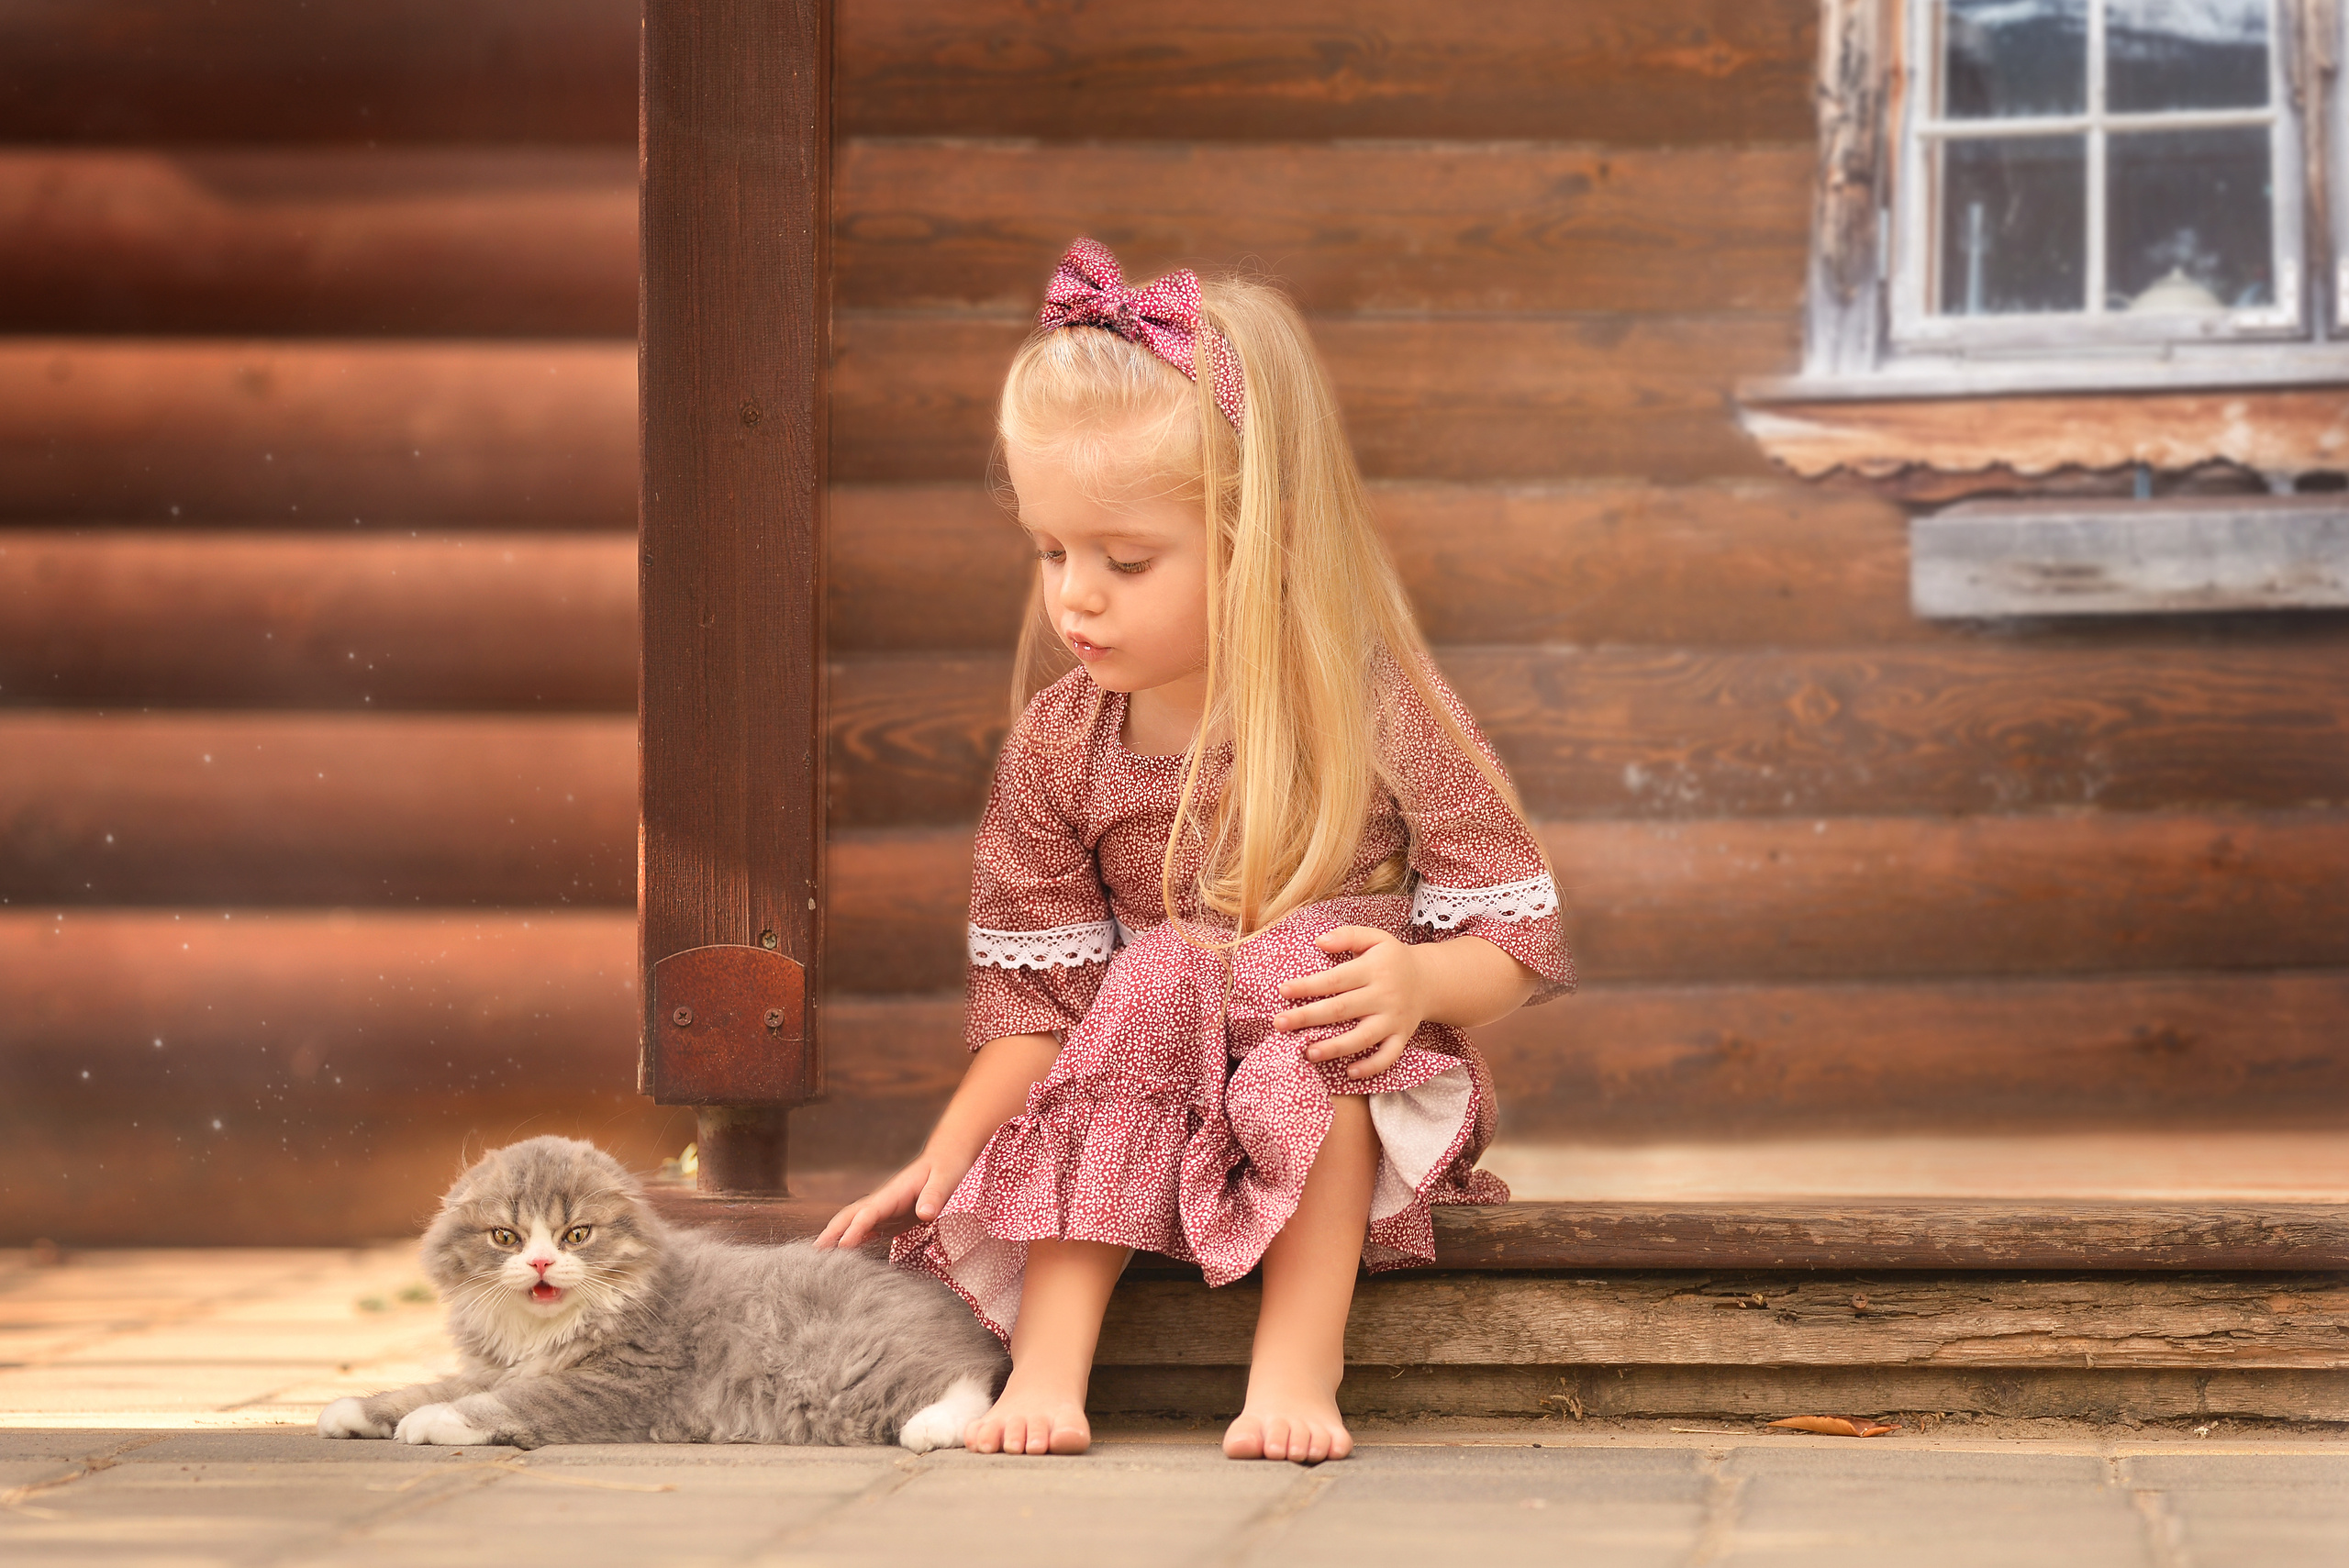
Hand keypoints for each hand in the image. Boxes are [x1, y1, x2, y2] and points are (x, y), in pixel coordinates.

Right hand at [813, 1153, 968, 1250]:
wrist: (946, 1158)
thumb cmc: (947, 1167)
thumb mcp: (946, 1179)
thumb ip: (935, 1195)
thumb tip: (924, 1214)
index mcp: (893, 1193)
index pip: (867, 1213)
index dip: (854, 1229)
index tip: (842, 1246)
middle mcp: (883, 1201)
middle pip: (850, 1217)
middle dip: (830, 1234)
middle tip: (812, 1256)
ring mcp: (885, 1210)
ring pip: (854, 1224)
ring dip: (836, 1239)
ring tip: (819, 1261)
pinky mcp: (891, 1217)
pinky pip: (868, 1230)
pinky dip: (854, 1242)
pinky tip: (847, 1257)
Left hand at [1273, 925, 1429, 1080]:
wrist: (1430, 980)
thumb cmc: (1392, 959)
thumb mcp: (1375, 938)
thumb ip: (1348, 936)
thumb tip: (1319, 941)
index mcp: (1374, 969)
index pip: (1335, 980)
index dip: (1308, 986)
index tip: (1283, 991)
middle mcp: (1384, 996)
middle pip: (1342, 1010)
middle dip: (1308, 1017)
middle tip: (1279, 1024)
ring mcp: (1394, 1020)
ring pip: (1363, 1038)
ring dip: (1335, 1047)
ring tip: (1308, 1052)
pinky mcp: (1402, 1037)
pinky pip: (1388, 1056)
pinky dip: (1370, 1067)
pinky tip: (1349, 1072)